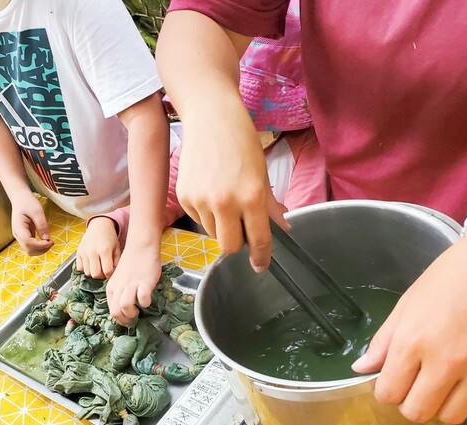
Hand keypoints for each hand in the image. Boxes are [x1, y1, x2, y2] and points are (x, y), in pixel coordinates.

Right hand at [11, 192, 52, 255]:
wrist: (20, 199)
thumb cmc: (27, 202)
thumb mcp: (37, 211)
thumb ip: (42, 225)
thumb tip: (47, 238)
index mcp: (19, 228)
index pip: (28, 243)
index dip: (40, 245)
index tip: (50, 241)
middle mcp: (18, 235)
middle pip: (28, 250)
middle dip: (41, 249)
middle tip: (51, 242)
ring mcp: (20, 237)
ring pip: (29, 250)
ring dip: (41, 250)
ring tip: (49, 242)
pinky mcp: (24, 236)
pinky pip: (31, 246)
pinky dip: (39, 247)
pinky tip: (46, 241)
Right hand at [76, 217, 119, 278]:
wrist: (99, 226)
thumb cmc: (110, 238)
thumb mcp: (117, 249)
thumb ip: (116, 263)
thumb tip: (112, 276)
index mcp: (104, 250)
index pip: (107, 271)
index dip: (110, 275)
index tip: (111, 273)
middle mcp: (92, 251)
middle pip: (95, 274)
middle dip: (101, 276)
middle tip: (104, 271)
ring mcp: (84, 252)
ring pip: (87, 273)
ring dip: (93, 272)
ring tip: (98, 266)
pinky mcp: (78, 252)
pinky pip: (80, 268)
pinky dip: (85, 268)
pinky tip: (91, 263)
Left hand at [106, 243, 161, 324]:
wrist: (140, 248)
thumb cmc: (131, 265)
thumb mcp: (120, 280)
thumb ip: (120, 292)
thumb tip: (124, 309)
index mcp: (111, 288)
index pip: (111, 310)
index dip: (120, 319)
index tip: (128, 319)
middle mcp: (119, 288)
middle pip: (116, 312)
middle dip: (125, 320)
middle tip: (133, 319)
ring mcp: (131, 285)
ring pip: (125, 307)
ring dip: (133, 314)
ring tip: (139, 310)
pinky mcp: (144, 283)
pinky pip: (143, 299)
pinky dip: (145, 303)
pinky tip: (147, 299)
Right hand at [177, 109, 287, 271]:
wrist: (211, 118)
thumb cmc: (240, 142)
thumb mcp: (261, 172)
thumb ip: (269, 204)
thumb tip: (282, 227)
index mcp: (251, 197)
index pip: (258, 239)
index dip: (260, 257)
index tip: (260, 265)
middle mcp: (225, 202)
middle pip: (229, 246)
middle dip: (237, 242)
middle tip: (241, 226)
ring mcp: (201, 201)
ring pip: (213, 233)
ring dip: (220, 225)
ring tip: (223, 198)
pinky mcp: (184, 197)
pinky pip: (198, 219)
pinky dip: (205, 212)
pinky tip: (209, 189)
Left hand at [352, 236, 466, 423]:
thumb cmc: (449, 279)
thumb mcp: (407, 305)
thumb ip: (383, 342)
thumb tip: (361, 368)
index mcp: (413, 343)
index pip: (388, 394)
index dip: (386, 390)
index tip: (392, 380)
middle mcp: (444, 362)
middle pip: (417, 412)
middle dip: (411, 403)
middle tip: (415, 385)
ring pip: (451, 415)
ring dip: (442, 405)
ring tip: (441, 384)